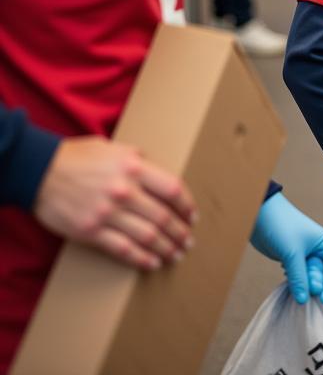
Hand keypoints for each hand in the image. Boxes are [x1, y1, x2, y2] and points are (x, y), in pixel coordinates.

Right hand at [33, 136, 195, 270]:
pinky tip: (152, 263)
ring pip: (147, 236)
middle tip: (189, 241)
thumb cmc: (78, 157)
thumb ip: (139, 159)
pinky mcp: (91, 231)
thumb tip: (157, 171)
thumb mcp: (115, 148)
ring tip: (177, 255)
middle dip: (180, 232)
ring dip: (166, 248)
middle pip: (163, 216)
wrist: (39, 171)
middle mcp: (125, 191)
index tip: (193, 216)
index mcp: (134, 167)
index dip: (187, 205)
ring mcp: (108, 213)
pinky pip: (122, 249)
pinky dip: (141, 259)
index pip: (172, 189)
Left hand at [250, 192, 322, 303]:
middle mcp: (317, 251)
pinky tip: (289, 285)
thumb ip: (299, 278)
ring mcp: (304, 256)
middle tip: (303, 293)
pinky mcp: (291, 261)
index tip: (322, 298)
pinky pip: (298, 278)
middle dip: (315, 286)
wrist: (260, 215)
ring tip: (296, 291)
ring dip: (304, 287)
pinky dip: (295, 284)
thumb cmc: (282, 226)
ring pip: (309, 278)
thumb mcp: (293, 254)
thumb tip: (304, 300)